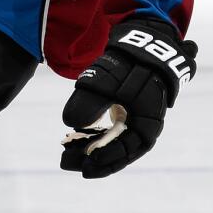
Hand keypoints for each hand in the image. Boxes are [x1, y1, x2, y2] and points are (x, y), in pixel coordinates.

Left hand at [60, 19, 196, 178]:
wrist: (142, 47)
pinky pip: (108, 134)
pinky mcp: (123, 115)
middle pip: (116, 152)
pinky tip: (75, 141)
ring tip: (65, 156)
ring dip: (90, 151)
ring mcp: (132, 122)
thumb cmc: (130, 64)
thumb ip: (90, 99)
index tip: (85, 165)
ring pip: (111, 144)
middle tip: (65, 163)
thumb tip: (69, 122)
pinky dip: (93, 139)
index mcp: (147, 125)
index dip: (106, 160)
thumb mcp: (109, 80)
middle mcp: (142, 129)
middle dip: (91, 160)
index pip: (126, 151)